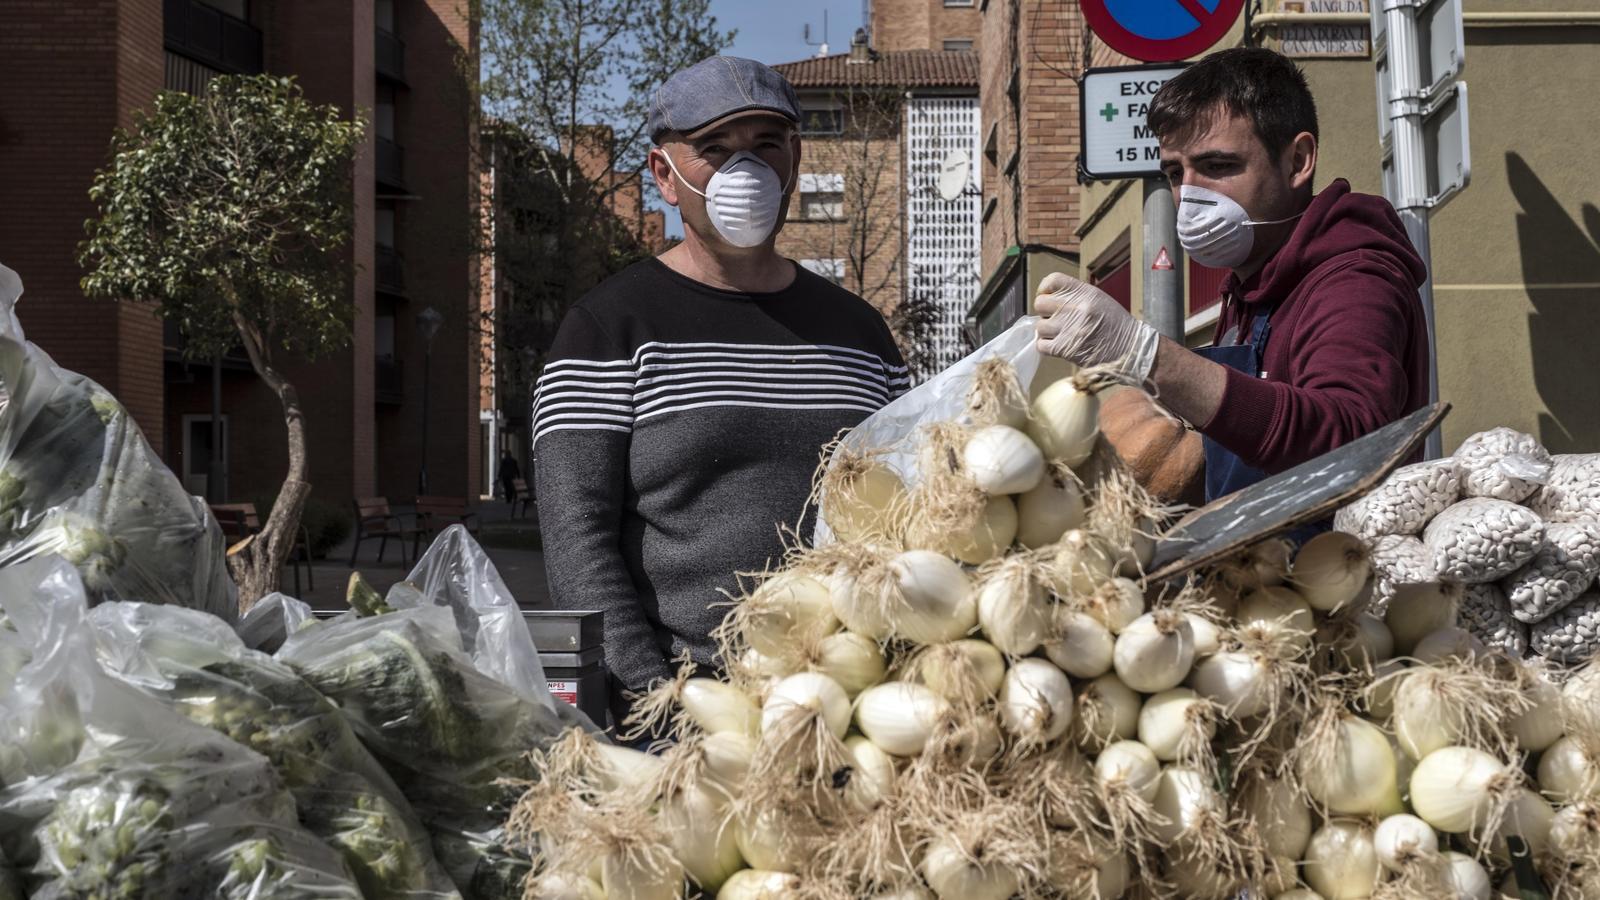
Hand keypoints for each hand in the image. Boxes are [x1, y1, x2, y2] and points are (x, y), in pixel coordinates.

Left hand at [1033, 273, 1159, 380]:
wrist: (1129, 349)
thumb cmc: (1115, 325)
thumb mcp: (1099, 300)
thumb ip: (1075, 296)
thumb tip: (1050, 299)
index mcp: (1086, 293)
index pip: (1053, 280)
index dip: (1045, 288)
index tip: (1048, 296)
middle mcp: (1075, 308)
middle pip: (1040, 304)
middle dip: (1045, 312)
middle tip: (1055, 318)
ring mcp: (1069, 328)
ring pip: (1040, 326)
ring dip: (1047, 331)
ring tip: (1060, 334)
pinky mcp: (1065, 348)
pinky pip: (1041, 345)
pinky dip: (1046, 346)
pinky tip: (1058, 345)